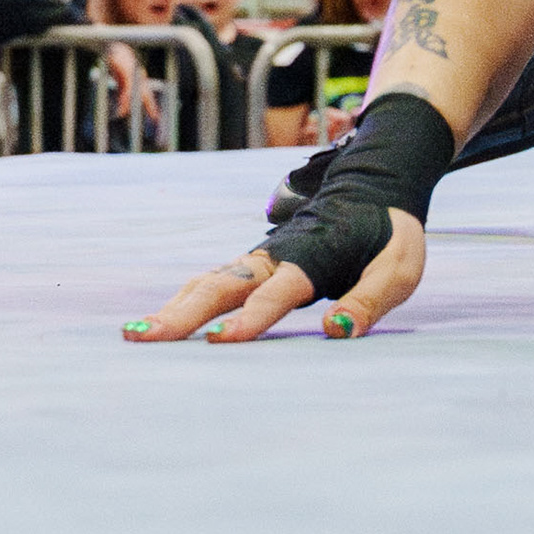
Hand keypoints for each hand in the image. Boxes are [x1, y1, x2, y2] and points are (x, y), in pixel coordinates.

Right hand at [127, 92, 450, 342]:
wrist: (373, 191)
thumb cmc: (387, 236)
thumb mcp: (398, 268)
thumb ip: (369, 299)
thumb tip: (337, 331)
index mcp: (313, 255)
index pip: (278, 291)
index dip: (253, 317)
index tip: (221, 342)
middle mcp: (276, 256)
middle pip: (223, 283)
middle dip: (183, 312)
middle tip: (144, 337)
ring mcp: (259, 261)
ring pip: (208, 281)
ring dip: (174, 307)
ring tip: (135, 334)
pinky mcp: (252, 269)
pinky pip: (212, 283)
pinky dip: (184, 302)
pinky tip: (158, 326)